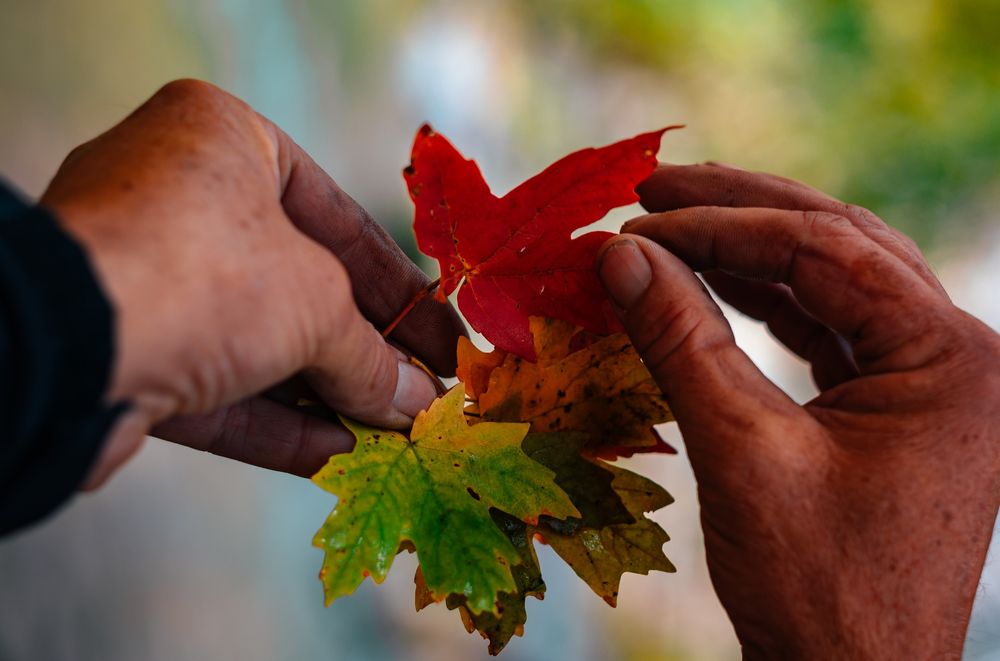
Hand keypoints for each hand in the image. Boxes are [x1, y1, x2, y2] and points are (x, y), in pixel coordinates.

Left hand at [42, 80, 463, 486]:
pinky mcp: (123, 350)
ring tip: (391, 432)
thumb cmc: (209, 275)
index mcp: (224, 141)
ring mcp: (144, 277)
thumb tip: (417, 401)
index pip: (338, 216)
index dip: (400, 287)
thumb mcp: (318, 304)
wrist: (65, 349)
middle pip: (299, 284)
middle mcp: (177, 198)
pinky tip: (335, 455)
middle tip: (422, 394)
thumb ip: (371, 355)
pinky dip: (275, 419)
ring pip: (256, 341)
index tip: (442, 338)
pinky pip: (215, 383)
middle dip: (364, 349)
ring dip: (326, 392)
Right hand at [597, 163, 999, 657]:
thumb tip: (619, 255)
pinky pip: (830, 328)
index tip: (637, 219)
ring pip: (837, 279)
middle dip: (742, 212)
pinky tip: (708, 285)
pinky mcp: (898, 405)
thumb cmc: (815, 588)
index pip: (826, 250)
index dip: (722, 227)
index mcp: (953, 359)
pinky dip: (765, 303)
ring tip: (670, 225)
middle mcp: (959, 356)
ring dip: (751, 251)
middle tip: (654, 189)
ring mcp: (933, 380)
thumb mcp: (742, 452)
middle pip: (841, 244)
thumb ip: (681, 341)